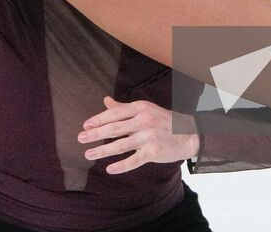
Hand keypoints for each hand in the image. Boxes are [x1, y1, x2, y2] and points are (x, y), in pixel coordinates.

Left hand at [76, 96, 199, 174]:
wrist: (190, 134)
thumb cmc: (164, 120)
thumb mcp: (145, 109)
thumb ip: (124, 107)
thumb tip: (105, 100)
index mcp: (140, 108)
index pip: (115, 113)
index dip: (98, 119)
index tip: (85, 125)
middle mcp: (144, 121)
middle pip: (114, 129)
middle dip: (95, 134)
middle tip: (80, 138)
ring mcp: (149, 137)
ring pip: (120, 145)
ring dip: (102, 150)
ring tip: (88, 154)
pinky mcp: (153, 152)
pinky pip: (133, 160)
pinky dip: (121, 166)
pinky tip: (109, 169)